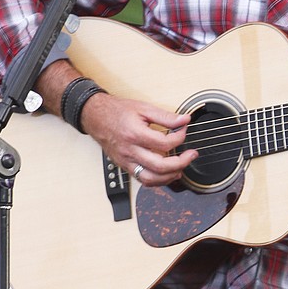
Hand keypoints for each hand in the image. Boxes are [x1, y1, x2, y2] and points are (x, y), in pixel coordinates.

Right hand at [80, 93, 198, 186]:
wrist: (96, 117)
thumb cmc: (118, 111)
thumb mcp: (144, 108)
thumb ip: (166, 116)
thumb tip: (184, 120)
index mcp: (135, 134)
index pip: (164, 143)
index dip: (179, 137)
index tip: (184, 130)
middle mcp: (130, 151)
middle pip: (159, 166)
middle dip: (181, 163)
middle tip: (191, 154)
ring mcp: (126, 161)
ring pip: (150, 179)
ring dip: (170, 177)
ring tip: (182, 167)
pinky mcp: (125, 166)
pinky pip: (142, 180)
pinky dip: (157, 180)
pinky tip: (167, 174)